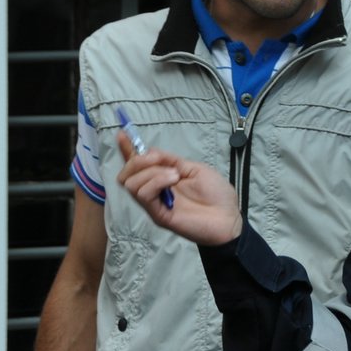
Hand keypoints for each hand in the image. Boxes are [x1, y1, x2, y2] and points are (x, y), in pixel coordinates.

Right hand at [116, 132, 241, 244]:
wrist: (229, 217)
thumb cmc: (216, 194)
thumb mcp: (194, 169)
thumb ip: (172, 160)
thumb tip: (150, 151)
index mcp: (162, 178)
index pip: (137, 165)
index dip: (127, 149)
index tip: (121, 134)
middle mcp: (154, 191)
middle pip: (126, 174)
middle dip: (138, 161)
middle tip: (158, 160)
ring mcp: (154, 204)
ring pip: (130, 183)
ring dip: (151, 172)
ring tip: (175, 175)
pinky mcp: (158, 214)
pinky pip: (143, 195)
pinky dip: (155, 181)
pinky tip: (173, 180)